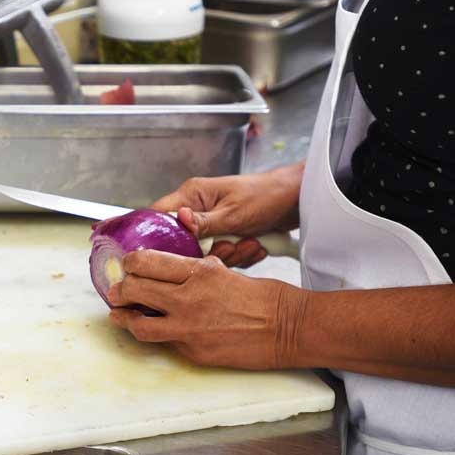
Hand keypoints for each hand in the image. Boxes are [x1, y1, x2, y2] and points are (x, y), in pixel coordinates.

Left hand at [107, 250, 305, 369]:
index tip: (128, 265)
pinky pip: (164, 343)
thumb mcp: (226, 271)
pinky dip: (156, 335)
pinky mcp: (193, 351)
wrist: (288, 328)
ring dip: (124, 318)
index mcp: (198, 272)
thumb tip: (177, 270)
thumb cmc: (264, 298)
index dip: (131, 264)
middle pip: (134, 290)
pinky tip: (154, 331)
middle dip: (120, 289)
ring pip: (138, 324)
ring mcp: (188, 328)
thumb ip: (197, 271)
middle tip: (117, 290)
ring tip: (120, 314)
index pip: (146, 263)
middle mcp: (188, 298)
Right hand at [151, 164, 303, 268]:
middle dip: (210, 252)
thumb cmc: (266, 196)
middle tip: (230, 246)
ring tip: (251, 243)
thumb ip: (203, 222)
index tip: (166, 253)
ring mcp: (212, 226)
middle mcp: (198, 211)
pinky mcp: (227, 238)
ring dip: (231, 255)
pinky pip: (224, 259)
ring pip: (206, 255)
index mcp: (193, 195)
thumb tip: (178, 220)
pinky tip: (257, 246)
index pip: (159, 215)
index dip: (156, 235)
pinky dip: (242, 257)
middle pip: (184, 244)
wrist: (297, 201)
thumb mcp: (234, 212)